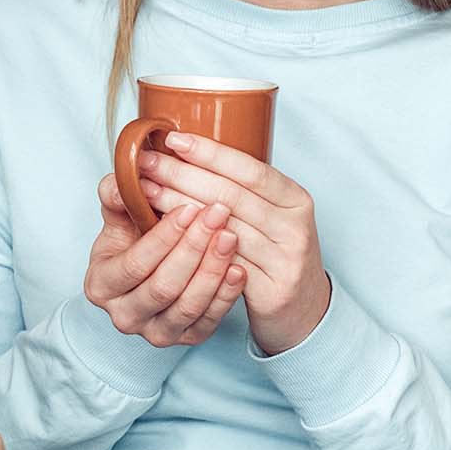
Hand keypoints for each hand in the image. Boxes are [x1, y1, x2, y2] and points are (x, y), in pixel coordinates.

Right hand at [84, 173, 246, 346]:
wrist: (149, 276)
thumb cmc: (133, 242)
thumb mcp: (118, 219)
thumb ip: (116, 197)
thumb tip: (122, 184)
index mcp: (101, 286)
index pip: (135, 264)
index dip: (164, 237)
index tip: (189, 207)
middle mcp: (125, 316)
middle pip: (164, 286)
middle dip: (194, 248)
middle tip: (217, 214)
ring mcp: (157, 332)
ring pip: (189, 305)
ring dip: (213, 269)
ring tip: (230, 235)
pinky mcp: (187, 339)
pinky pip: (210, 320)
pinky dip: (227, 294)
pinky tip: (239, 267)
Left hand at [132, 132, 330, 354]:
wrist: (304, 309)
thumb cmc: (274, 252)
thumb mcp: (268, 214)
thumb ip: (236, 189)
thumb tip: (182, 152)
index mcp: (295, 199)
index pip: (250, 169)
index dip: (210, 152)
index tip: (173, 140)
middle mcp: (295, 227)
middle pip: (231, 196)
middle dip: (183, 175)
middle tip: (146, 163)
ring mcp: (286, 261)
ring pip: (223, 230)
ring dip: (179, 207)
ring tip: (146, 192)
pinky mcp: (272, 292)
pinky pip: (223, 266)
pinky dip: (191, 247)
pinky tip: (164, 235)